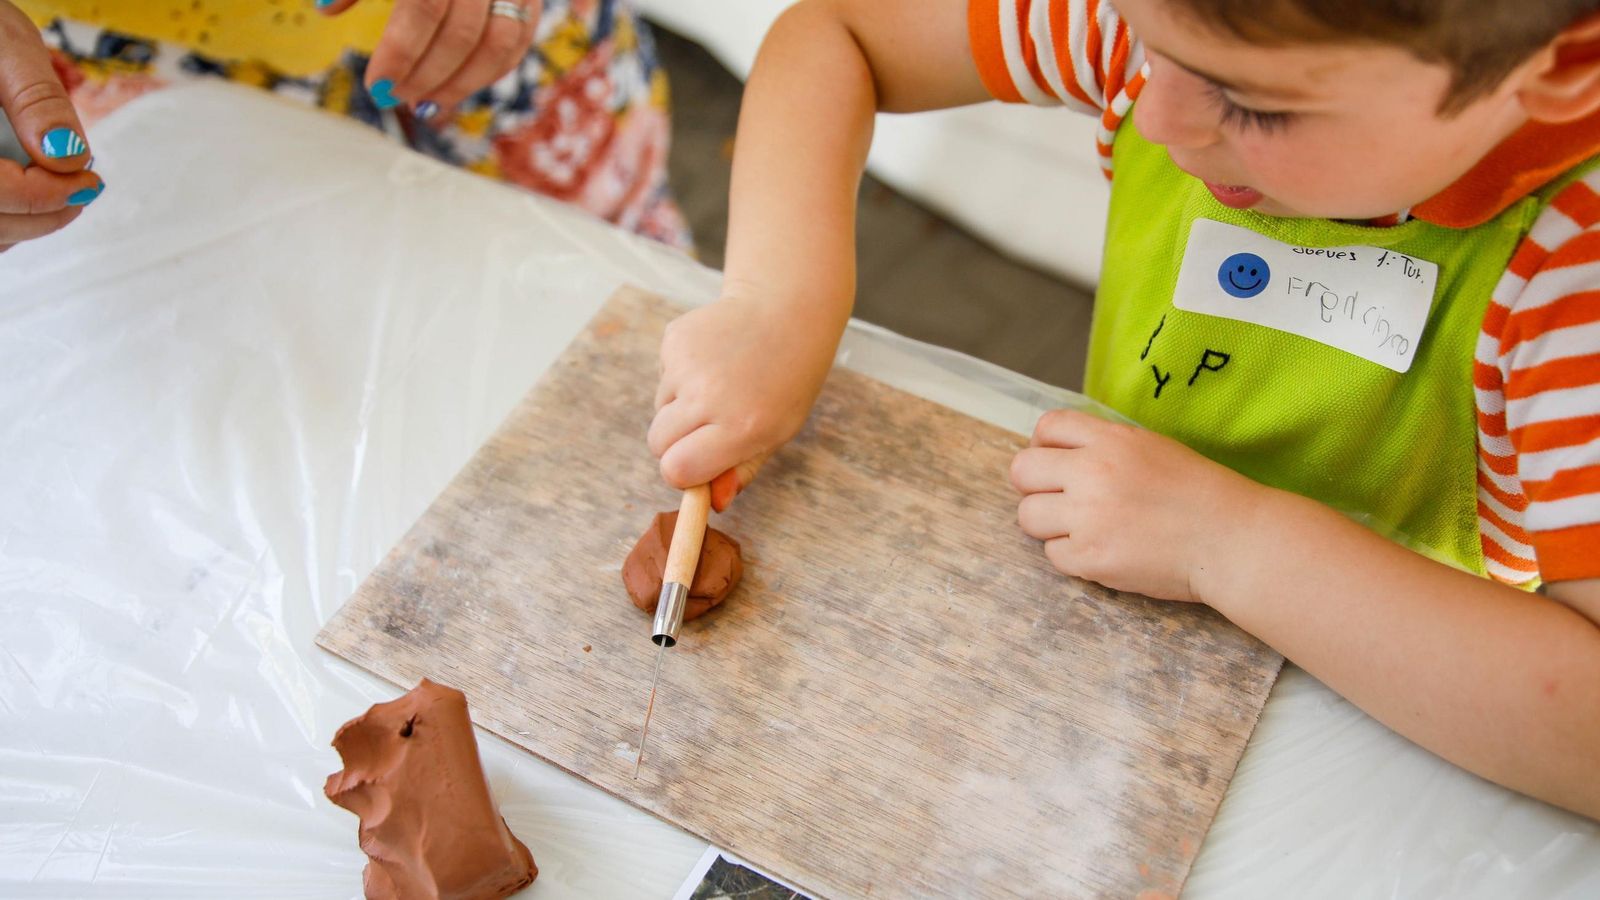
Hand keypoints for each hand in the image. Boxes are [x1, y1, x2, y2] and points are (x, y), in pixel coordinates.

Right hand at [0, 1, 103, 251]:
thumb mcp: (6, 46)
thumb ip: (36, 99)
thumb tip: (70, 156)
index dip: (43, 196)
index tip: (87, 181)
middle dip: (44, 213)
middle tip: (84, 188)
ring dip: (29, 222)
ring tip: (63, 188)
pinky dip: (11, 218)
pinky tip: (35, 190)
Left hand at [321, 0, 540, 117]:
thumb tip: (326, 7)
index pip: (425, 5)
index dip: (401, 51)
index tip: (376, 85)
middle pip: (464, 31)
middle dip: (427, 75)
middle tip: (393, 97)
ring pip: (500, 42)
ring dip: (461, 84)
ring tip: (424, 104)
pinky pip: (521, 38)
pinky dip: (490, 71)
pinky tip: (455, 89)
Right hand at [649, 296, 840, 509]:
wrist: (785, 311)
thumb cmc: (787, 380)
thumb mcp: (778, 431)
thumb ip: (743, 470)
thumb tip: (713, 502)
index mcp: (741, 427)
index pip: (677, 470)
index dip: (681, 473)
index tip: (695, 465)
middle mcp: (709, 396)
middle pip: (658, 443)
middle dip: (675, 443)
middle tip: (708, 425)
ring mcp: (687, 365)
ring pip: (659, 408)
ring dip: (680, 406)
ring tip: (719, 384)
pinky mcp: (674, 340)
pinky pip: (662, 377)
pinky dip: (680, 376)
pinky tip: (712, 361)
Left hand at [1009, 409, 1268, 602]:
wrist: (1231, 540)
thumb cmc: (1198, 494)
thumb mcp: (1152, 447)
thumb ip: (1105, 446)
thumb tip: (1059, 455)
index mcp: (1110, 440)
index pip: (1047, 427)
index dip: (1043, 446)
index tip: (1055, 463)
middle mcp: (1092, 472)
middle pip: (1022, 471)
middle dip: (1034, 486)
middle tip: (1060, 500)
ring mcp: (1088, 516)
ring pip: (1028, 516)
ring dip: (1049, 524)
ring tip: (1081, 529)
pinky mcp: (1090, 557)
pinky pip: (1053, 555)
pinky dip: (1072, 556)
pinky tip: (1102, 551)